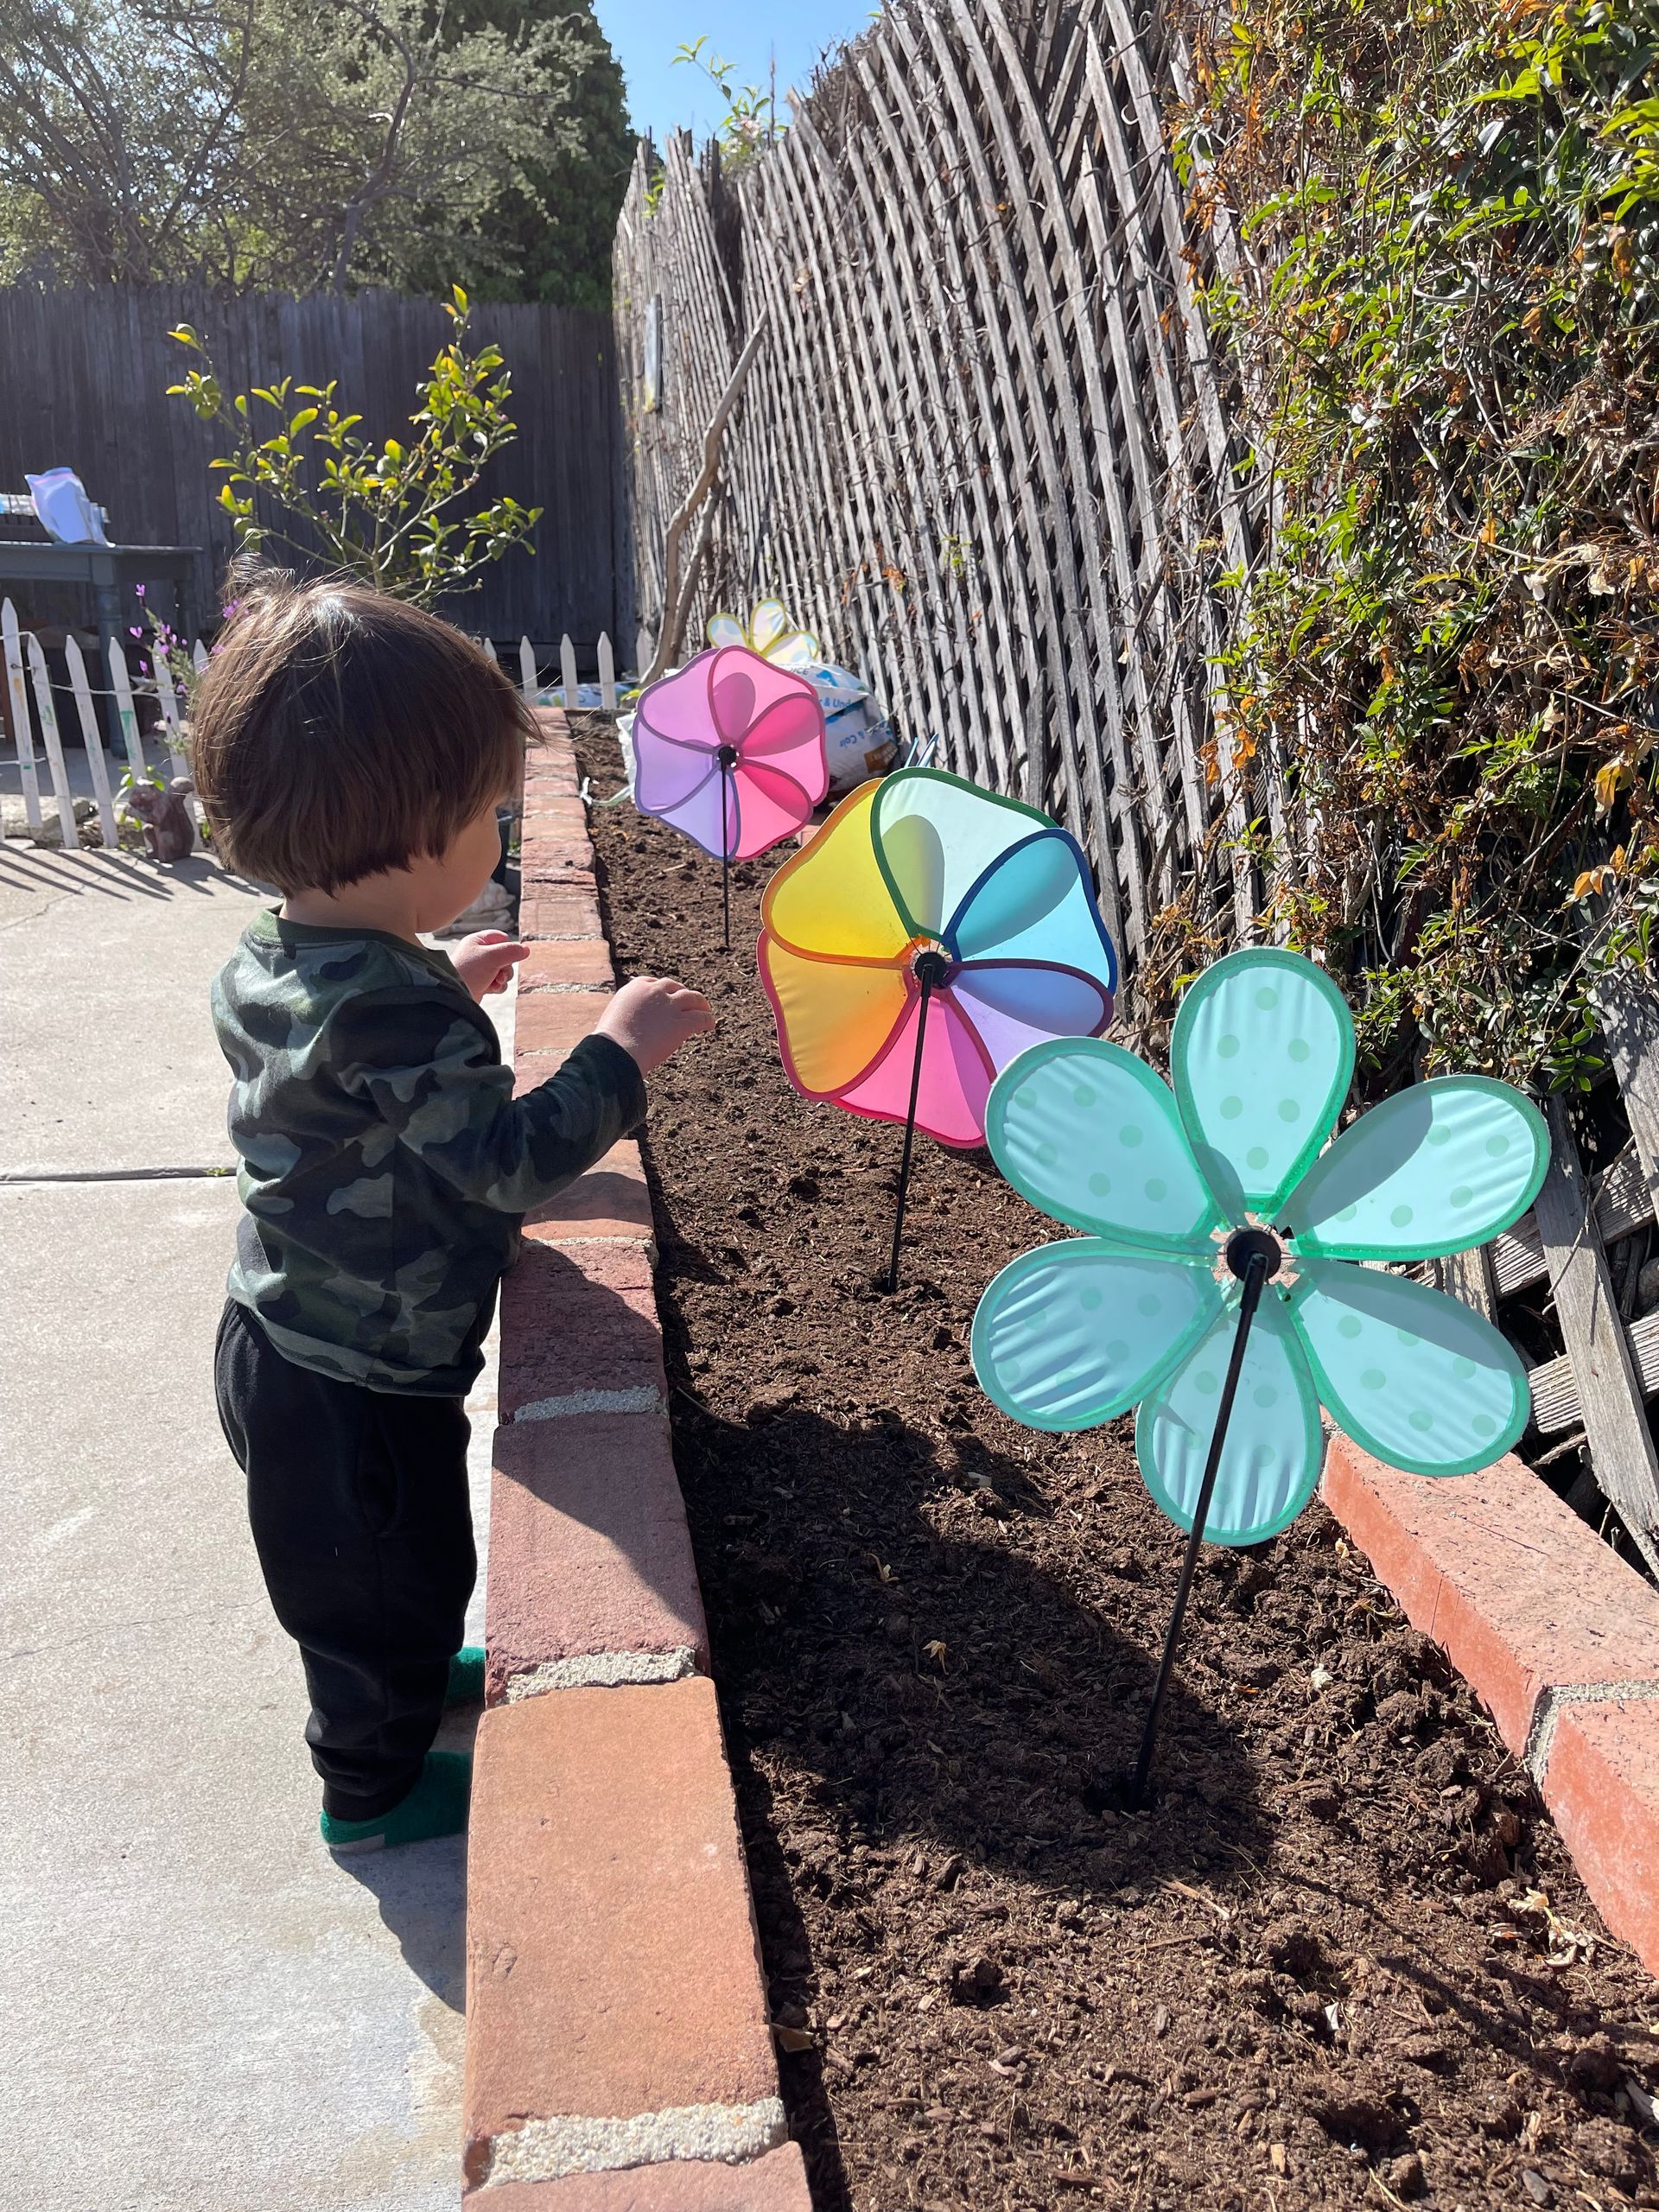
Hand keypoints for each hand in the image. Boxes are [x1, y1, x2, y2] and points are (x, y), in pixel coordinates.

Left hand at [451, 931, 526, 1000]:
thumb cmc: (468, 971)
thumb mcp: (493, 957)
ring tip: (496, 982)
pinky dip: (498, 986)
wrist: (453, 994)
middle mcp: (478, 953)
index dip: (508, 947)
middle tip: (500, 972)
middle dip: (507, 966)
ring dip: (504, 977)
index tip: (508, 956)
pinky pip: (498, 982)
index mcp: (477, 941)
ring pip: (503, 970)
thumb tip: (526, 949)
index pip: (501, 938)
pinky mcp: (481, 983)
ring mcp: (479, 969)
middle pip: (505, 955)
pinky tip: (492, 989)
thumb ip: (511, 951)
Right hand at [596, 975, 714, 1075]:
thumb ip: (624, 1015)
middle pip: (675, 987)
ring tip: (705, 1010)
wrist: (617, 1050)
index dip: (663, 990)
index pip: (654, 983)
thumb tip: (624, 1026)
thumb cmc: (609, 1041)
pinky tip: (710, 1026)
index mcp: (636, 987)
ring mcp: (670, 1006)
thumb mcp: (612, 1018)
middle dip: (682, 993)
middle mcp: (655, 992)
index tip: (667, 996)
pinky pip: (700, 1018)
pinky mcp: (682, 1023)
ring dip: (701, 1004)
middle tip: (688, 1002)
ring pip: (693, 998)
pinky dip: (707, 1020)